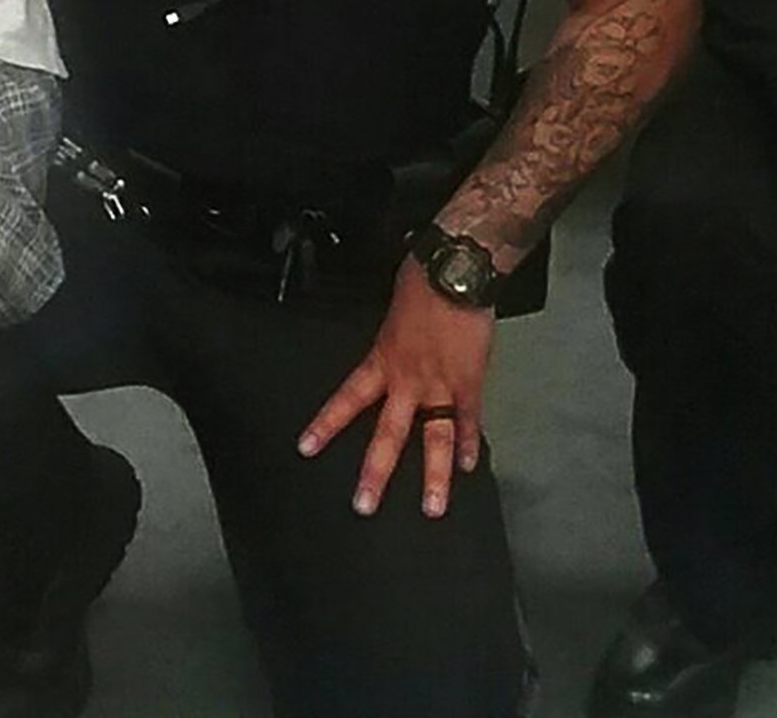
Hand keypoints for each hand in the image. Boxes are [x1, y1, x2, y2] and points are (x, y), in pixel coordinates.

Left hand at [295, 260, 495, 518]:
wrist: (457, 269)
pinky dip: (470, 443)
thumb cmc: (423, 280)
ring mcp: (440, 385)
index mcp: (383, 360)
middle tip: (364, 505)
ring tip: (431, 508)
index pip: (347, 399)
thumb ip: (391, 339)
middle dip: (375, 472)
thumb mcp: (393, 311)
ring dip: (433, 477)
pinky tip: (470, 467)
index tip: (306, 448)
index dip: (326, 425)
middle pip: (387, 434)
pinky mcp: (470, 382)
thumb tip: (392, 344)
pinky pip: (468, 420)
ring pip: (433, 439)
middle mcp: (407, 380)